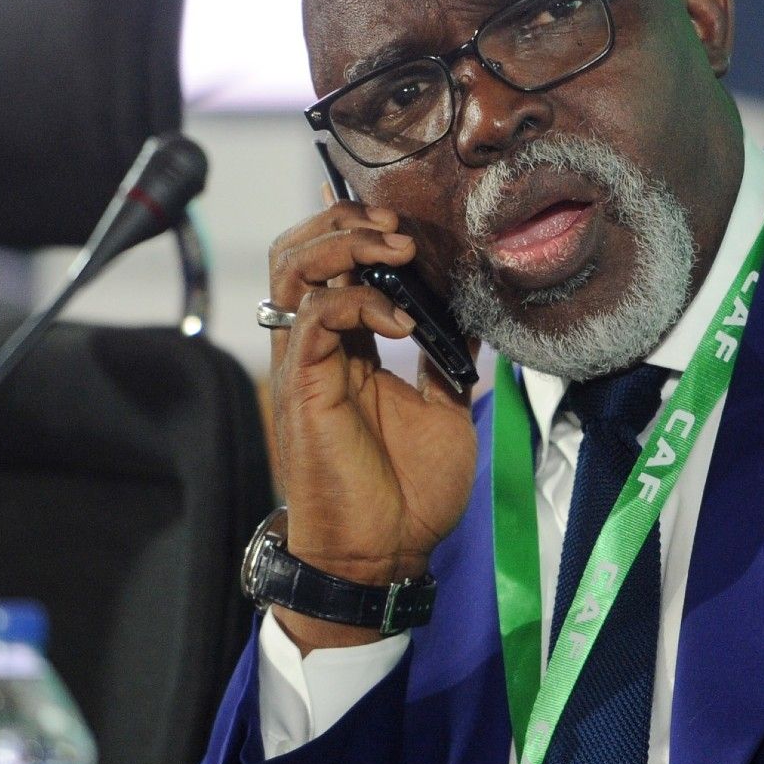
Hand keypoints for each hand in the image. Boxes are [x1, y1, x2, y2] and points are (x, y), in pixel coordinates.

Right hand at [264, 200, 478, 650]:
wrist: (385, 553)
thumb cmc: (410, 491)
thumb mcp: (445, 406)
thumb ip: (447, 354)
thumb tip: (471, 311)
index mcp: (347, 346)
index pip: (331, 264)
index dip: (355, 226)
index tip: (400, 210)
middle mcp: (317, 347)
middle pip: (296, 252)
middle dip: (344, 221)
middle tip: (398, 224)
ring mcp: (305, 364)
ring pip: (292, 271)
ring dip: (344, 245)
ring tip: (397, 249)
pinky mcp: (303, 387)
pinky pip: (315, 319)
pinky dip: (359, 302)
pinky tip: (404, 319)